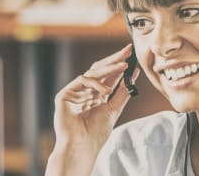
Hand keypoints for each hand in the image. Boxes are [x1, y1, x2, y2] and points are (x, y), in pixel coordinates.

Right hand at [47, 44, 140, 174]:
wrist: (82, 146)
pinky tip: (106, 91)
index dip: (119, 65)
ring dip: (109, 68)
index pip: (108, 76)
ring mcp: (74, 92)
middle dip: (114, 59)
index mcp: (96, 95)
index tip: (131, 54)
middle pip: (99, 70)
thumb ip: (122, 92)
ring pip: (92, 73)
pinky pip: (81, 80)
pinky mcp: (64, 95)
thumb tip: (134, 74)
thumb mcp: (113, 109)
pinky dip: (95, 83)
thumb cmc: (96, 133)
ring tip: (124, 66)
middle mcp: (85, 92)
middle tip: (127, 50)